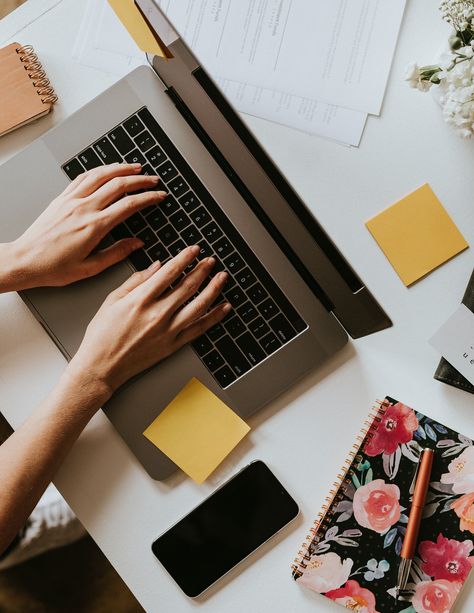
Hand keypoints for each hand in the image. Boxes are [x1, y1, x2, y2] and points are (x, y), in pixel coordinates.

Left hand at [7, 163, 166, 289]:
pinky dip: (98, 170)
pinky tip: (105, 170)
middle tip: (152, 179)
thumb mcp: (91, 267)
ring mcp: (71, 200)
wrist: (25, 261)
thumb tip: (136, 243)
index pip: (129, 205)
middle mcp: (84, 208)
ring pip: (100, 175)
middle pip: (118, 184)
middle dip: (139, 179)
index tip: (159, 196)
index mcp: (95, 226)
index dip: (148, 197)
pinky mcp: (61, 198)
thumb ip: (117, 253)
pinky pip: (82, 177)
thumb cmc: (54, 267)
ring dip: (120, 168)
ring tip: (134, 167)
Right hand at [68, 246, 230, 397]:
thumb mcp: (112, 300)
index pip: (170, 272)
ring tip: (222, 277)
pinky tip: (224, 307)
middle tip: (211, 260)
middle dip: (203, 270)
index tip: (195, 249)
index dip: (185, 258)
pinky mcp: (173, 345)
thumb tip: (157, 265)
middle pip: (188, 287)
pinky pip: (199, 329)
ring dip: (213, 289)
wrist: (102, 366)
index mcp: (141, 300)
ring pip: (199, 306)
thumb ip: (136, 280)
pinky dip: (214, 317)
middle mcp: (157, 314)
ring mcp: (168, 331)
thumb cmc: (102, 335)